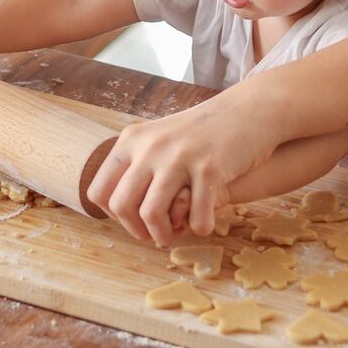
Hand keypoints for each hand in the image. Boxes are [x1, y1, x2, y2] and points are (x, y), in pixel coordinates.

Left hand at [86, 92, 278, 246]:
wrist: (247, 111)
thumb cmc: (201, 133)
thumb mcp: (159, 139)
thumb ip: (137, 165)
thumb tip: (117, 208)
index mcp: (131, 140)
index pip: (99, 191)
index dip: (113, 215)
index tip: (134, 219)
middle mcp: (150, 146)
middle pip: (121, 206)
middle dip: (135, 231)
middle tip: (153, 235)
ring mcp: (179, 156)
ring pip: (151, 214)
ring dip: (162, 235)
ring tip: (174, 235)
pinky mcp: (209, 168)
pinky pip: (196, 217)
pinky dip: (200, 228)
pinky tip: (205, 222)